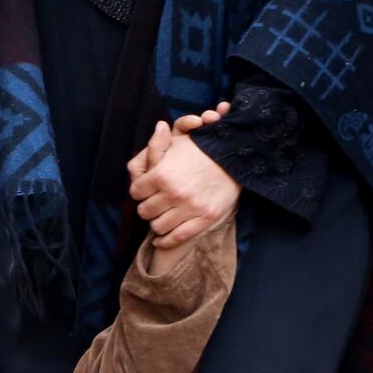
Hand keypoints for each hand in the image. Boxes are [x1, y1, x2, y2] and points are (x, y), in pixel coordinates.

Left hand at [131, 112, 239, 250]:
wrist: (236, 159)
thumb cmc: (204, 149)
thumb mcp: (178, 142)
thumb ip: (157, 145)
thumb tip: (154, 131)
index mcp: (162, 174)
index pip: (136, 192)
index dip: (139, 191)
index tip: (144, 191)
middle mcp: (174, 193)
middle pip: (144, 211)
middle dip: (147, 207)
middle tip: (153, 204)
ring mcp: (190, 208)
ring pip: (158, 226)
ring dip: (156, 222)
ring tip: (160, 217)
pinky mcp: (204, 219)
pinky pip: (177, 237)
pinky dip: (165, 241)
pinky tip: (160, 240)